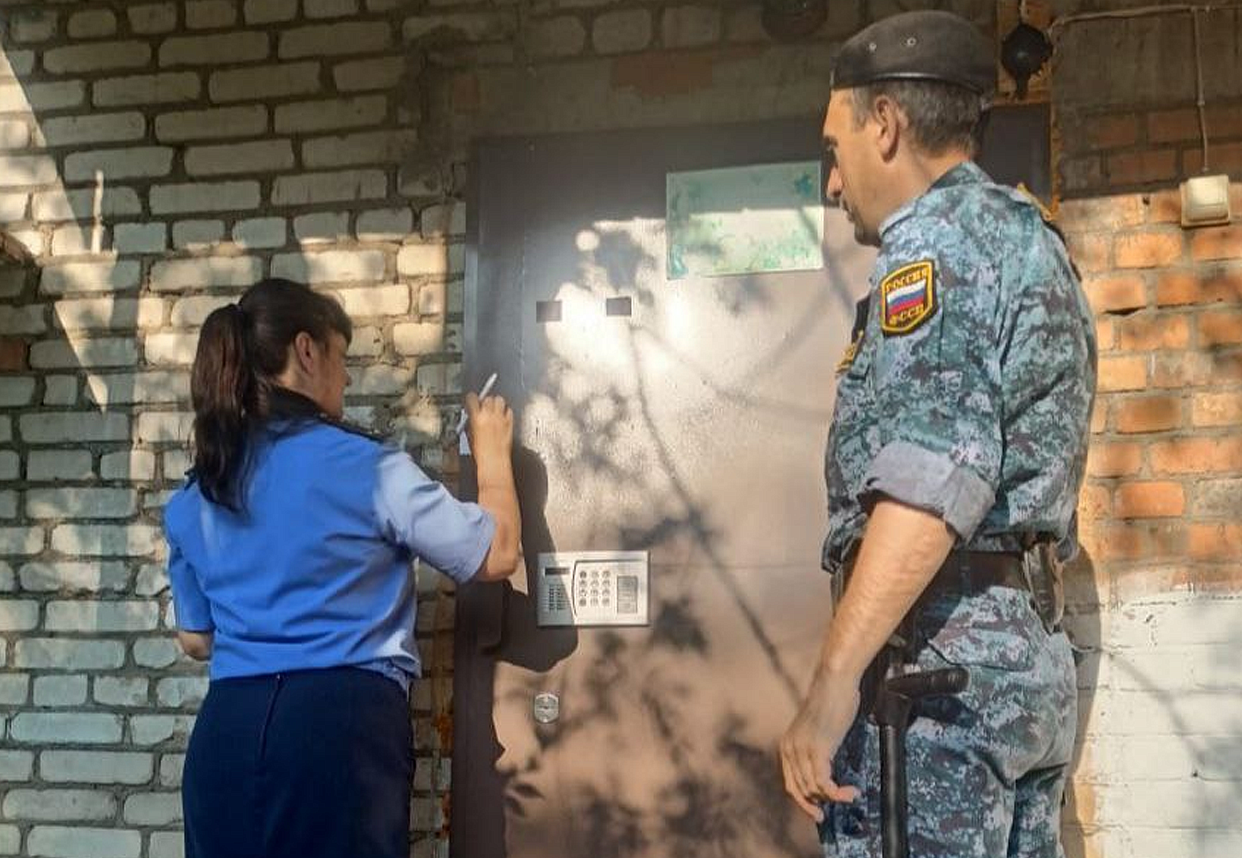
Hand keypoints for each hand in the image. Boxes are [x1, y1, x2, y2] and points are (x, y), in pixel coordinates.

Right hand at [465, 392, 512, 462]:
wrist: (494, 461)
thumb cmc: (481, 453)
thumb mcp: (470, 434)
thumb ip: (472, 421)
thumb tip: (472, 415)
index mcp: (477, 418)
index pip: (472, 398)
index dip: (472, 397)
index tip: (472, 398)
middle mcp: (490, 415)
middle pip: (488, 398)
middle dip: (486, 400)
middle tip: (485, 406)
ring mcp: (501, 418)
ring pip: (500, 400)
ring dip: (496, 403)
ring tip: (494, 409)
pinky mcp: (510, 423)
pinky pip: (509, 410)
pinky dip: (506, 411)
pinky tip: (503, 417)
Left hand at [779, 671, 861, 821]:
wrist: (835, 682)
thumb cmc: (832, 702)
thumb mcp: (818, 730)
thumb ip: (816, 749)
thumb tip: (825, 770)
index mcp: (787, 746)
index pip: (791, 785)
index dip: (805, 803)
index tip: (819, 813)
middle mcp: (790, 750)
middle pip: (802, 791)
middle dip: (821, 804)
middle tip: (841, 803)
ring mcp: (802, 750)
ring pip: (814, 790)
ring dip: (834, 798)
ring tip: (852, 794)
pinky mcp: (818, 749)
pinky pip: (824, 784)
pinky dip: (839, 794)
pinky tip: (853, 791)